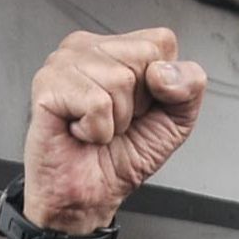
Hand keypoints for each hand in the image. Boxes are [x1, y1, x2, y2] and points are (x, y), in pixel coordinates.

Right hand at [24, 26, 206, 232]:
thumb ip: (190, 87)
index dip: (162, 86)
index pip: (161, 42)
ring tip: (97, 129)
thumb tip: (162, 72)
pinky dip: (97, 131)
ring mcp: (64, 62)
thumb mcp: (175, 122)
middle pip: (142, 58)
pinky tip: (81, 133)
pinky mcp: (47, 85)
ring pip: (119, 80)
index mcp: (117, 48)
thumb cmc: (120, 158)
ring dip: (116, 121)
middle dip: (138, 104)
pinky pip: (96, 103)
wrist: (87, 197)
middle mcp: (88, 47)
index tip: (139, 111)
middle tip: (114, 122)